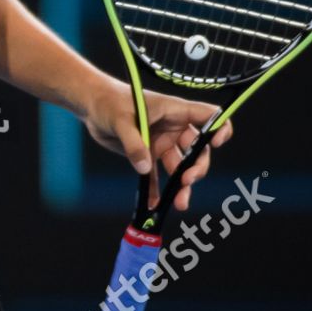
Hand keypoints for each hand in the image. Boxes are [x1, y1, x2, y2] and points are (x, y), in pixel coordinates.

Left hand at [81, 76, 233, 211]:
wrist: (92, 107)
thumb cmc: (109, 103)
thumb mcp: (120, 120)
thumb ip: (134, 143)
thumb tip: (144, 168)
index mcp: (174, 111)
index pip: (207, 115)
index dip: (219, 127)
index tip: (217, 143)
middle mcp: (173, 128)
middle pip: (197, 149)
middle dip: (196, 167)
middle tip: (187, 181)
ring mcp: (162, 143)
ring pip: (179, 167)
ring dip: (181, 186)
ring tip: (179, 204)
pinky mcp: (148, 155)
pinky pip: (157, 177)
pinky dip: (157, 192)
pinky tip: (156, 207)